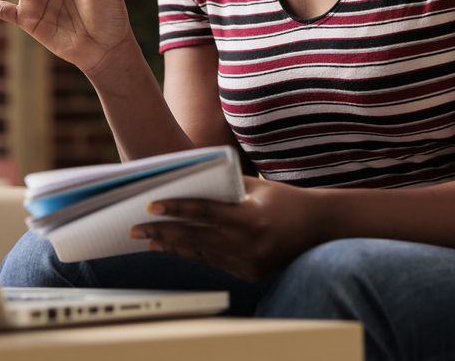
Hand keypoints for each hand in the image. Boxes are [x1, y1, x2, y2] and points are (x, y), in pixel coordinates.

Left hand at [129, 177, 321, 281]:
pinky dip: (193, 254)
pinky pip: (214, 263)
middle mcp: (248, 243)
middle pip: (195, 237)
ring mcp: (249, 262)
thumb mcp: (257, 186)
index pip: (204, 212)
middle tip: (135, 228)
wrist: (318, 227)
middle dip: (162, 232)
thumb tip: (188, 180)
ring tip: (149, 240)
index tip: (151, 206)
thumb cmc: (285, 199)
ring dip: (172, 246)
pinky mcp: (250, 273)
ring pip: (201, 253)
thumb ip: (225, 185)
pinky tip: (175, 249)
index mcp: (250, 217)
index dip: (175, 209)